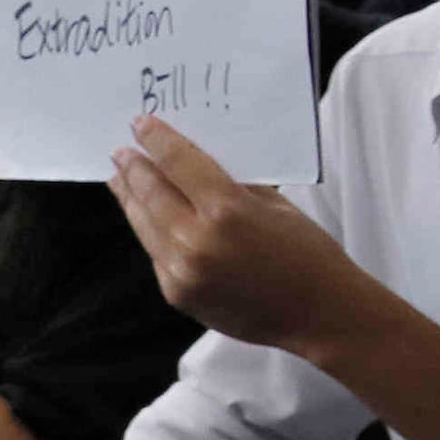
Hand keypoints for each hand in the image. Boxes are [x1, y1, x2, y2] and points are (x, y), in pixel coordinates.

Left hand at [110, 119, 375, 355]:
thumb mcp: (275, 206)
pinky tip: (148, 218)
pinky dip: (150, 231)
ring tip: (120, 181)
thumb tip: (196, 165)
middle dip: (134, 170)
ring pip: (143, 225)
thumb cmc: (308, 253)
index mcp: (227, 210)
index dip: (156, 140)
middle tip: (121, 153)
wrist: (318, 314)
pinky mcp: (177, 294)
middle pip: (151, 193)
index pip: (178, 163)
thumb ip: (233, 185)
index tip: (140, 125)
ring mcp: (182, 272)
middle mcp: (196, 241)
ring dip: (131, 200)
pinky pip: (156, 254)